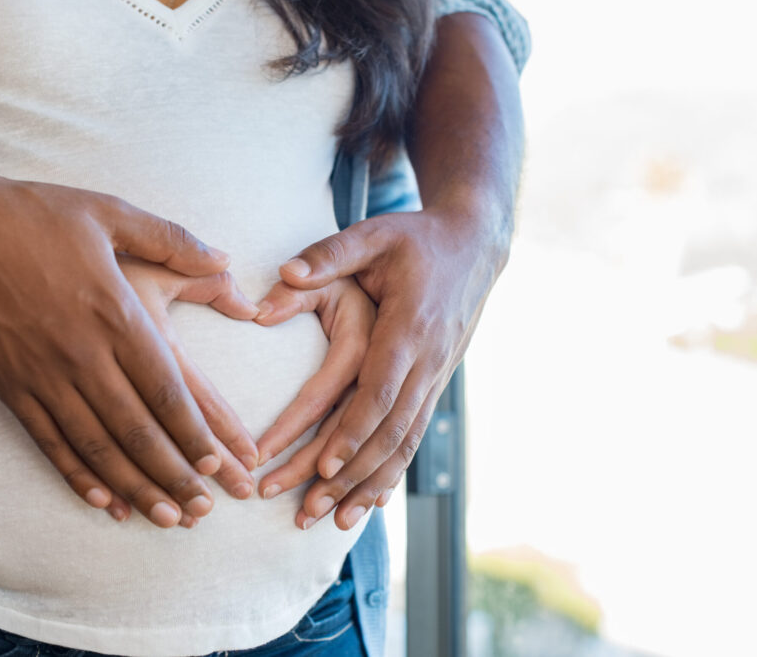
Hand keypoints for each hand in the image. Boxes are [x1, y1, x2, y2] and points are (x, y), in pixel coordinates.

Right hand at [0, 175, 256, 528]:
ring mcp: (41, 373)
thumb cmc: (31, 214)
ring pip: (96, 445)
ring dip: (134, 486)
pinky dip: (76, 475)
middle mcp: (82, 352)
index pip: (166, 388)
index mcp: (115, 312)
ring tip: (165, 517)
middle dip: (175, 474)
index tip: (219, 462)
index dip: (195, 431)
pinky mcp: (7, 384)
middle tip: (203, 508)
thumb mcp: (109, 212)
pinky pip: (47, 442)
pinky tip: (102, 500)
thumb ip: (173, 240)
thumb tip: (225, 260)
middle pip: (137, 429)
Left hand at [271, 209, 507, 529]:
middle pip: (389, 431)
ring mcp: (435, 376)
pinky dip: (391, 473)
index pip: (381, 390)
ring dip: (370, 486)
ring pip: (404, 443)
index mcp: (409, 326)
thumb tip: (282, 275)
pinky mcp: (434, 384)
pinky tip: (370, 504)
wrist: (474, 245)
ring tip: (333, 522)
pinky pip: (413, 437)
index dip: (353, 431)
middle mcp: (427, 360)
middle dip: (350, 476)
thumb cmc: (415, 238)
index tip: (324, 466)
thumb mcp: (373, 234)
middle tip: (308, 510)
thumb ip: (328, 255)